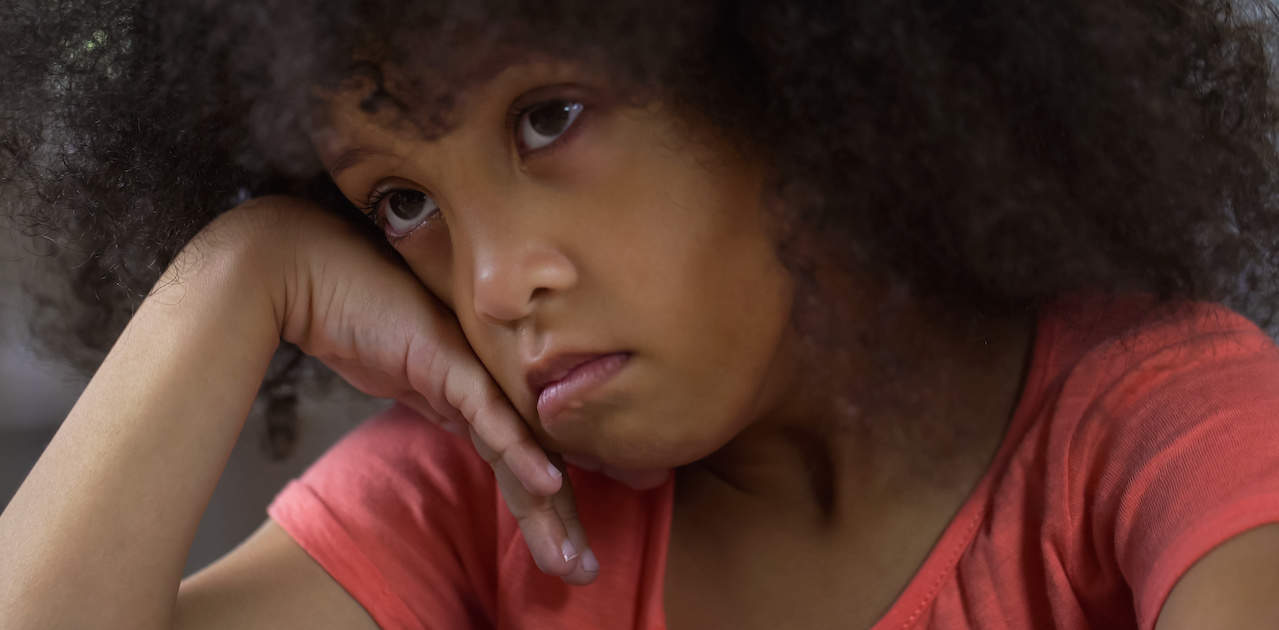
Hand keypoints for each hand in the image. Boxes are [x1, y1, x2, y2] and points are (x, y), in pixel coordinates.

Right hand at [237, 197, 608, 582]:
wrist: (307, 271)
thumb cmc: (352, 315)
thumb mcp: (406, 375)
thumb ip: (439, 399)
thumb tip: (466, 425)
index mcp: (478, 388)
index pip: (520, 456)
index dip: (544, 506)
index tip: (563, 552)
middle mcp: (486, 380)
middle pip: (531, 459)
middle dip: (557, 521)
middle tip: (582, 571)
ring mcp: (472, 368)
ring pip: (521, 448)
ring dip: (548, 508)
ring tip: (570, 558)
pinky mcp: (448, 360)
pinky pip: (490, 414)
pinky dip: (520, 451)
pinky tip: (550, 484)